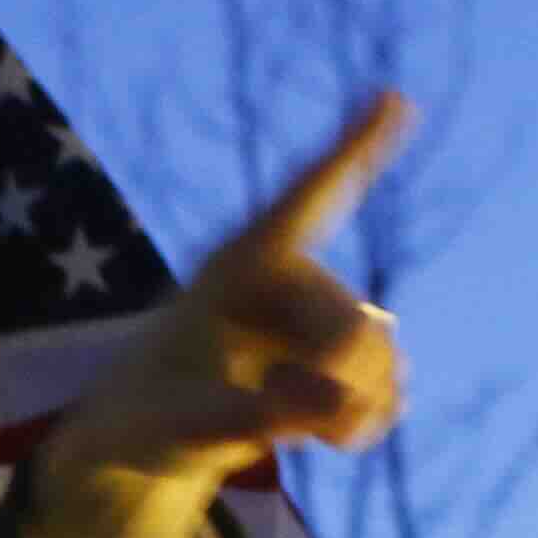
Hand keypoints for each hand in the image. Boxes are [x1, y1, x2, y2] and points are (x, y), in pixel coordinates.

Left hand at [30, 91, 409, 537]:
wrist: (150, 441)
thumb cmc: (147, 420)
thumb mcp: (181, 426)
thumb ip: (250, 415)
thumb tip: (339, 398)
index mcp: (239, 265)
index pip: (304, 200)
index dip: (350, 150)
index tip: (390, 96)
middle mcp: (289, 277)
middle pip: (351, 328)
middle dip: (330, 382)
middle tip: (276, 418)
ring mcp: (321, 313)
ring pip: (379, 357)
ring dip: (349, 407)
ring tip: (282, 425)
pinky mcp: (342, 355)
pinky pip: (389, 385)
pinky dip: (366, 418)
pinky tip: (325, 435)